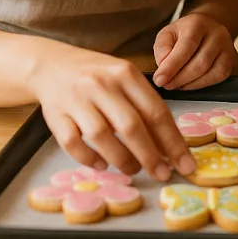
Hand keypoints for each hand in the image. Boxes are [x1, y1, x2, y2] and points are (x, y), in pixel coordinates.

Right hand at [28, 46, 195, 181]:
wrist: (52, 64)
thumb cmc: (98, 76)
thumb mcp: (126, 80)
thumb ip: (145, 106)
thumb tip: (169, 146)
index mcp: (126, 73)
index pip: (156, 111)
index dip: (173, 141)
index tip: (185, 163)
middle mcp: (102, 84)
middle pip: (131, 125)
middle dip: (151, 155)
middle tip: (163, 174)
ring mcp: (76, 99)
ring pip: (101, 135)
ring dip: (121, 158)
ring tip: (134, 170)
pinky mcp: (55, 114)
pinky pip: (72, 142)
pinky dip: (88, 158)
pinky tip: (102, 165)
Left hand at [152, 13, 235, 90]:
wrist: (207, 27)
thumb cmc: (184, 33)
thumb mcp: (167, 34)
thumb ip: (162, 49)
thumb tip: (164, 67)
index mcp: (197, 23)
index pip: (186, 47)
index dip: (172, 66)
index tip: (159, 80)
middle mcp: (217, 33)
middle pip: (200, 63)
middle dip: (180, 78)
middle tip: (166, 85)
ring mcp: (228, 46)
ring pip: (211, 72)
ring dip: (190, 83)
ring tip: (176, 84)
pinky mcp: (232, 58)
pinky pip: (219, 76)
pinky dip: (202, 84)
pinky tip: (190, 83)